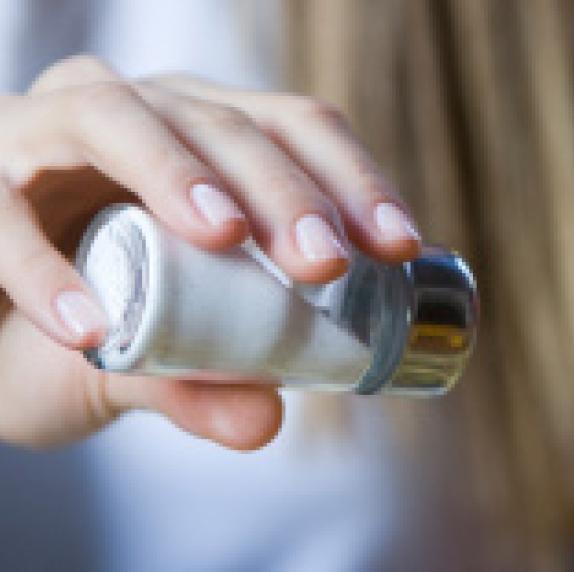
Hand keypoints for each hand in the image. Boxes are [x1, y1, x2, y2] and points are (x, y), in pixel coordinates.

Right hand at [0, 56, 420, 449]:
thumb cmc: (78, 319)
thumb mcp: (149, 359)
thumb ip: (199, 382)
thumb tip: (265, 420)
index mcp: (203, 141)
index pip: (295, 131)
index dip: (353, 180)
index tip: (399, 246)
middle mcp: (138, 116)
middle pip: (222, 123)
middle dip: (281, 187)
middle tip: (325, 258)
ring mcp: (50, 132)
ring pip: (118, 118)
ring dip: (177, 176)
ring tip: (223, 238)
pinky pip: (3, 206)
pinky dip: (43, 263)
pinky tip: (88, 327)